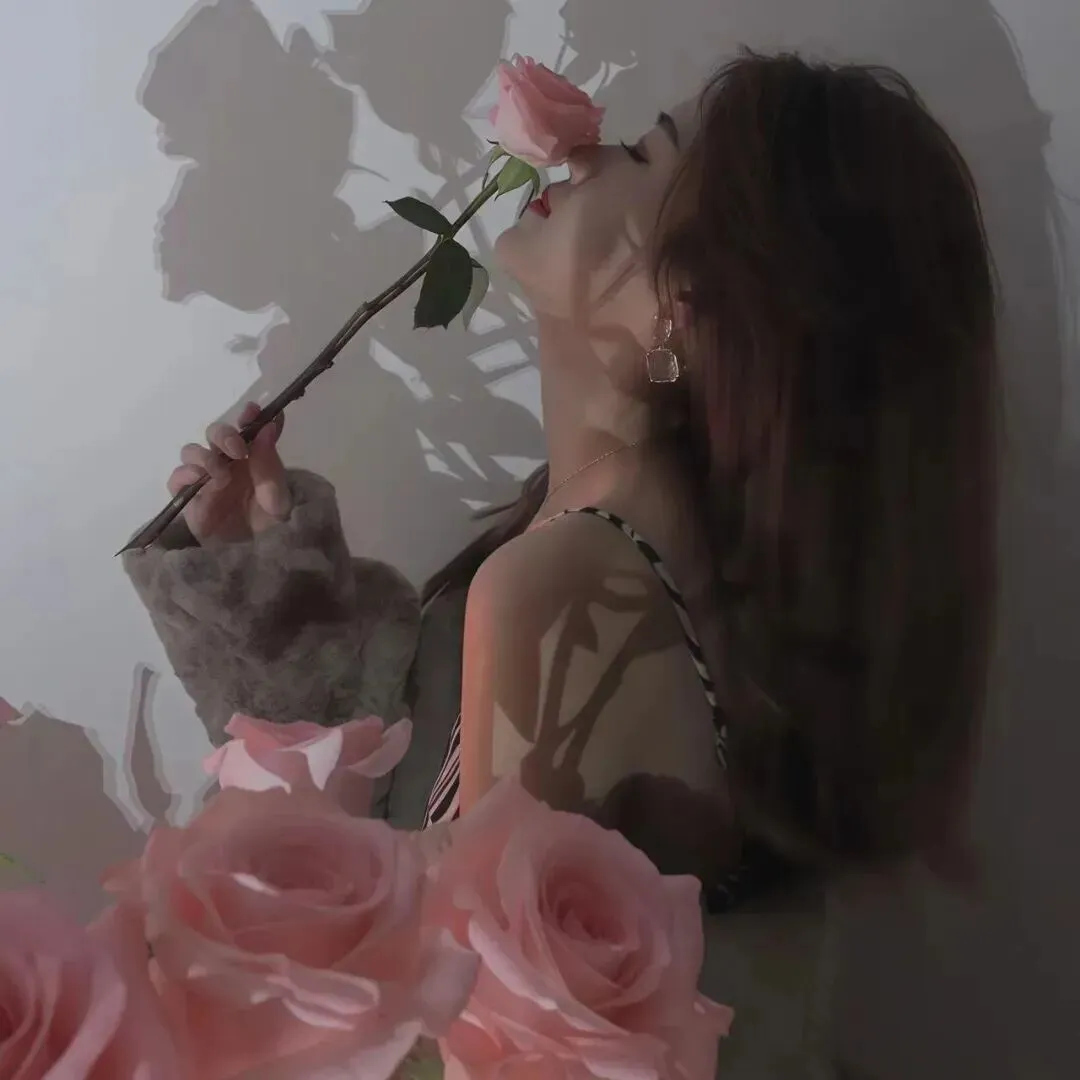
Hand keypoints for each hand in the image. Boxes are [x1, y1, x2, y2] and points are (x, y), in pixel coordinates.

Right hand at [168, 402, 289, 543]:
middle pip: (215, 434)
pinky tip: (202, 482)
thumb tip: (268, 427)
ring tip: (222, 476)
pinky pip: (176, 479)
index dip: (250, 416)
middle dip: (224, 434)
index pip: (249, 429)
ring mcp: (206, 481)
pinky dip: (185, 475)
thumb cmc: (271, 529)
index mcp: (254, 460)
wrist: (256, 562)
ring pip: (192, 451)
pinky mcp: (188, 500)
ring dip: (205, 456)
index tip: (254, 411)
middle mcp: (228, 465)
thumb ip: (269, 464)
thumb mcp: (278, 498)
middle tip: (238, 450)